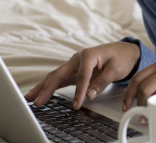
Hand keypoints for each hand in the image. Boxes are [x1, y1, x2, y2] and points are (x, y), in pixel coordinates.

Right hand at [24, 42, 140, 109]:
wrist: (125, 51)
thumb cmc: (121, 57)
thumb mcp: (116, 69)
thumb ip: (102, 81)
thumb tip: (89, 95)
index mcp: (89, 55)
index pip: (81, 76)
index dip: (79, 91)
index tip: (77, 104)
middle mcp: (78, 58)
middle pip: (59, 73)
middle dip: (47, 88)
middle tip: (39, 102)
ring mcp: (74, 64)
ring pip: (55, 75)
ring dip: (42, 87)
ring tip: (30, 98)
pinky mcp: (74, 70)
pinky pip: (60, 78)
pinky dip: (49, 86)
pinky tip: (40, 94)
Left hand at [122, 58, 155, 118]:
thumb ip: (155, 82)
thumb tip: (131, 96)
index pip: (138, 77)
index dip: (128, 93)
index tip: (126, 104)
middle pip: (143, 86)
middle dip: (137, 103)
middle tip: (140, 112)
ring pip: (151, 94)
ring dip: (147, 109)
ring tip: (150, 115)